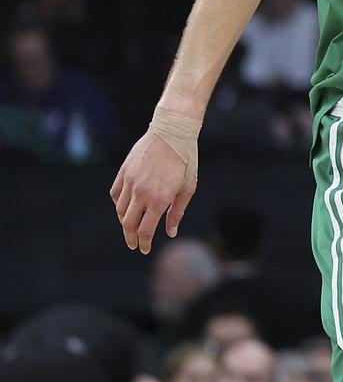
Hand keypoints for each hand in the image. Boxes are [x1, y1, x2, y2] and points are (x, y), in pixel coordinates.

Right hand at [110, 130, 196, 253]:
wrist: (172, 132)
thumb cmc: (186, 159)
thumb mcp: (188, 187)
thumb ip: (177, 211)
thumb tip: (170, 232)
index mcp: (159, 199)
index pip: (145, 230)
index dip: (144, 242)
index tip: (144, 249)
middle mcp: (141, 193)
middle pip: (128, 224)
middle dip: (130, 238)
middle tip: (133, 245)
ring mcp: (129, 182)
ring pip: (120, 210)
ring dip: (124, 222)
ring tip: (131, 227)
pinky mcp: (123, 172)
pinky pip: (115, 194)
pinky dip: (118, 204)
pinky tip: (125, 208)